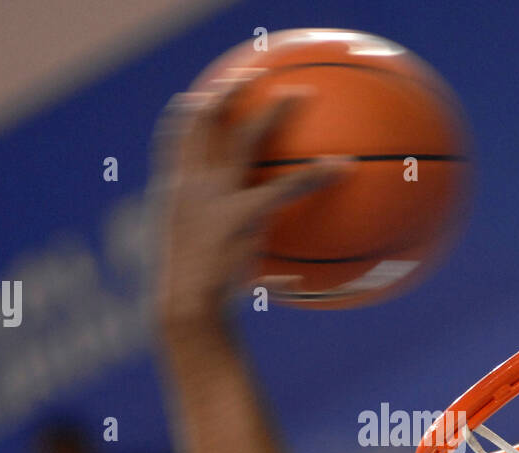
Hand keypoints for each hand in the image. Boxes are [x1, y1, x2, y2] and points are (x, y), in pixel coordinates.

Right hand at [150, 84, 344, 338]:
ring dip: (275, 112)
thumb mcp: (196, 269)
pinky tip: (344, 169)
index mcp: (175, 194)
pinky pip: (287, 185)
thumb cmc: (195, 302)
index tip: (197, 98)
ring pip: (247, 139)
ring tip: (303, 94)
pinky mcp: (242, 214)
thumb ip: (218, 254)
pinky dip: (318, 174)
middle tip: (249, 74)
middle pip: (205, 123)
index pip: (173, 141)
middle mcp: (191, 186)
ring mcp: (216, 197)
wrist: (186, 312)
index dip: (185, 116)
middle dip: (225, 93)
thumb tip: (255, 267)